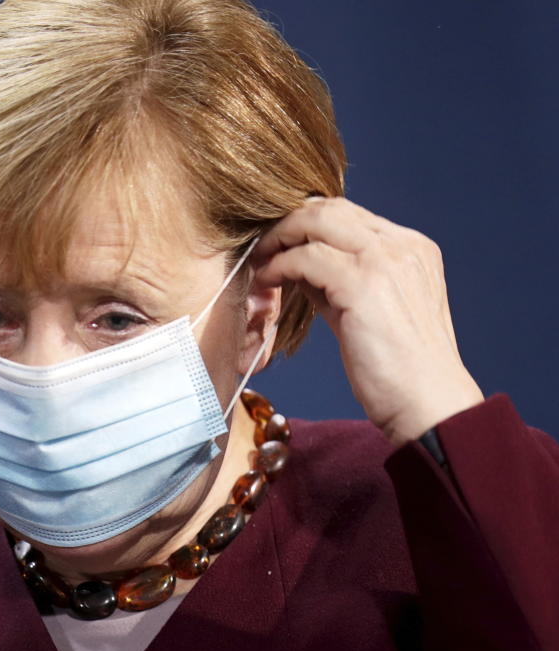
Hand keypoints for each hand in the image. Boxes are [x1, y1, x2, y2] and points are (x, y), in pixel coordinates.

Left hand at [252, 197, 483, 445]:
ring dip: (278, 240)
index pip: (348, 214)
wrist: (429, 406)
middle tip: (262, 247)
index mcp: (412, 248)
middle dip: (287, 223)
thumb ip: (338, 281)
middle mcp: (403, 245)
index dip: (306, 224)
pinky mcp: (365, 283)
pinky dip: (280, 266)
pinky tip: (267, 282)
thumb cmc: (398, 369)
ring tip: (260, 265)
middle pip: (330, 207)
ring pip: (316, 222)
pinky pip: (306, 257)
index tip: (278, 244)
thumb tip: (297, 264)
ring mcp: (386, 260)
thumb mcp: (367, 311)